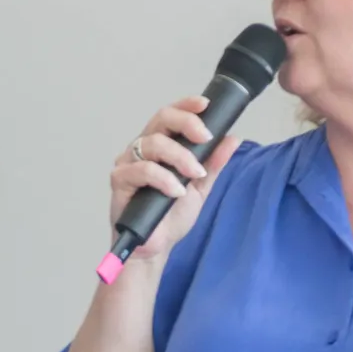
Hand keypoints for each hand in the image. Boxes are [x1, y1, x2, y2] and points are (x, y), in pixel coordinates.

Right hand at [108, 97, 234, 271]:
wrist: (156, 246)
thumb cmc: (171, 215)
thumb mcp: (200, 187)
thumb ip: (213, 163)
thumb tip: (232, 138)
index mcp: (161, 144)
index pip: (171, 115)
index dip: (187, 105)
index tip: (205, 105)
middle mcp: (143, 148)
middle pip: (161, 119)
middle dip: (187, 124)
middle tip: (206, 139)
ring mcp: (129, 162)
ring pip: (154, 143)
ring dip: (180, 157)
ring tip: (193, 176)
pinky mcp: (120, 180)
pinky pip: (143, 170)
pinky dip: (164, 178)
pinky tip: (176, 191)